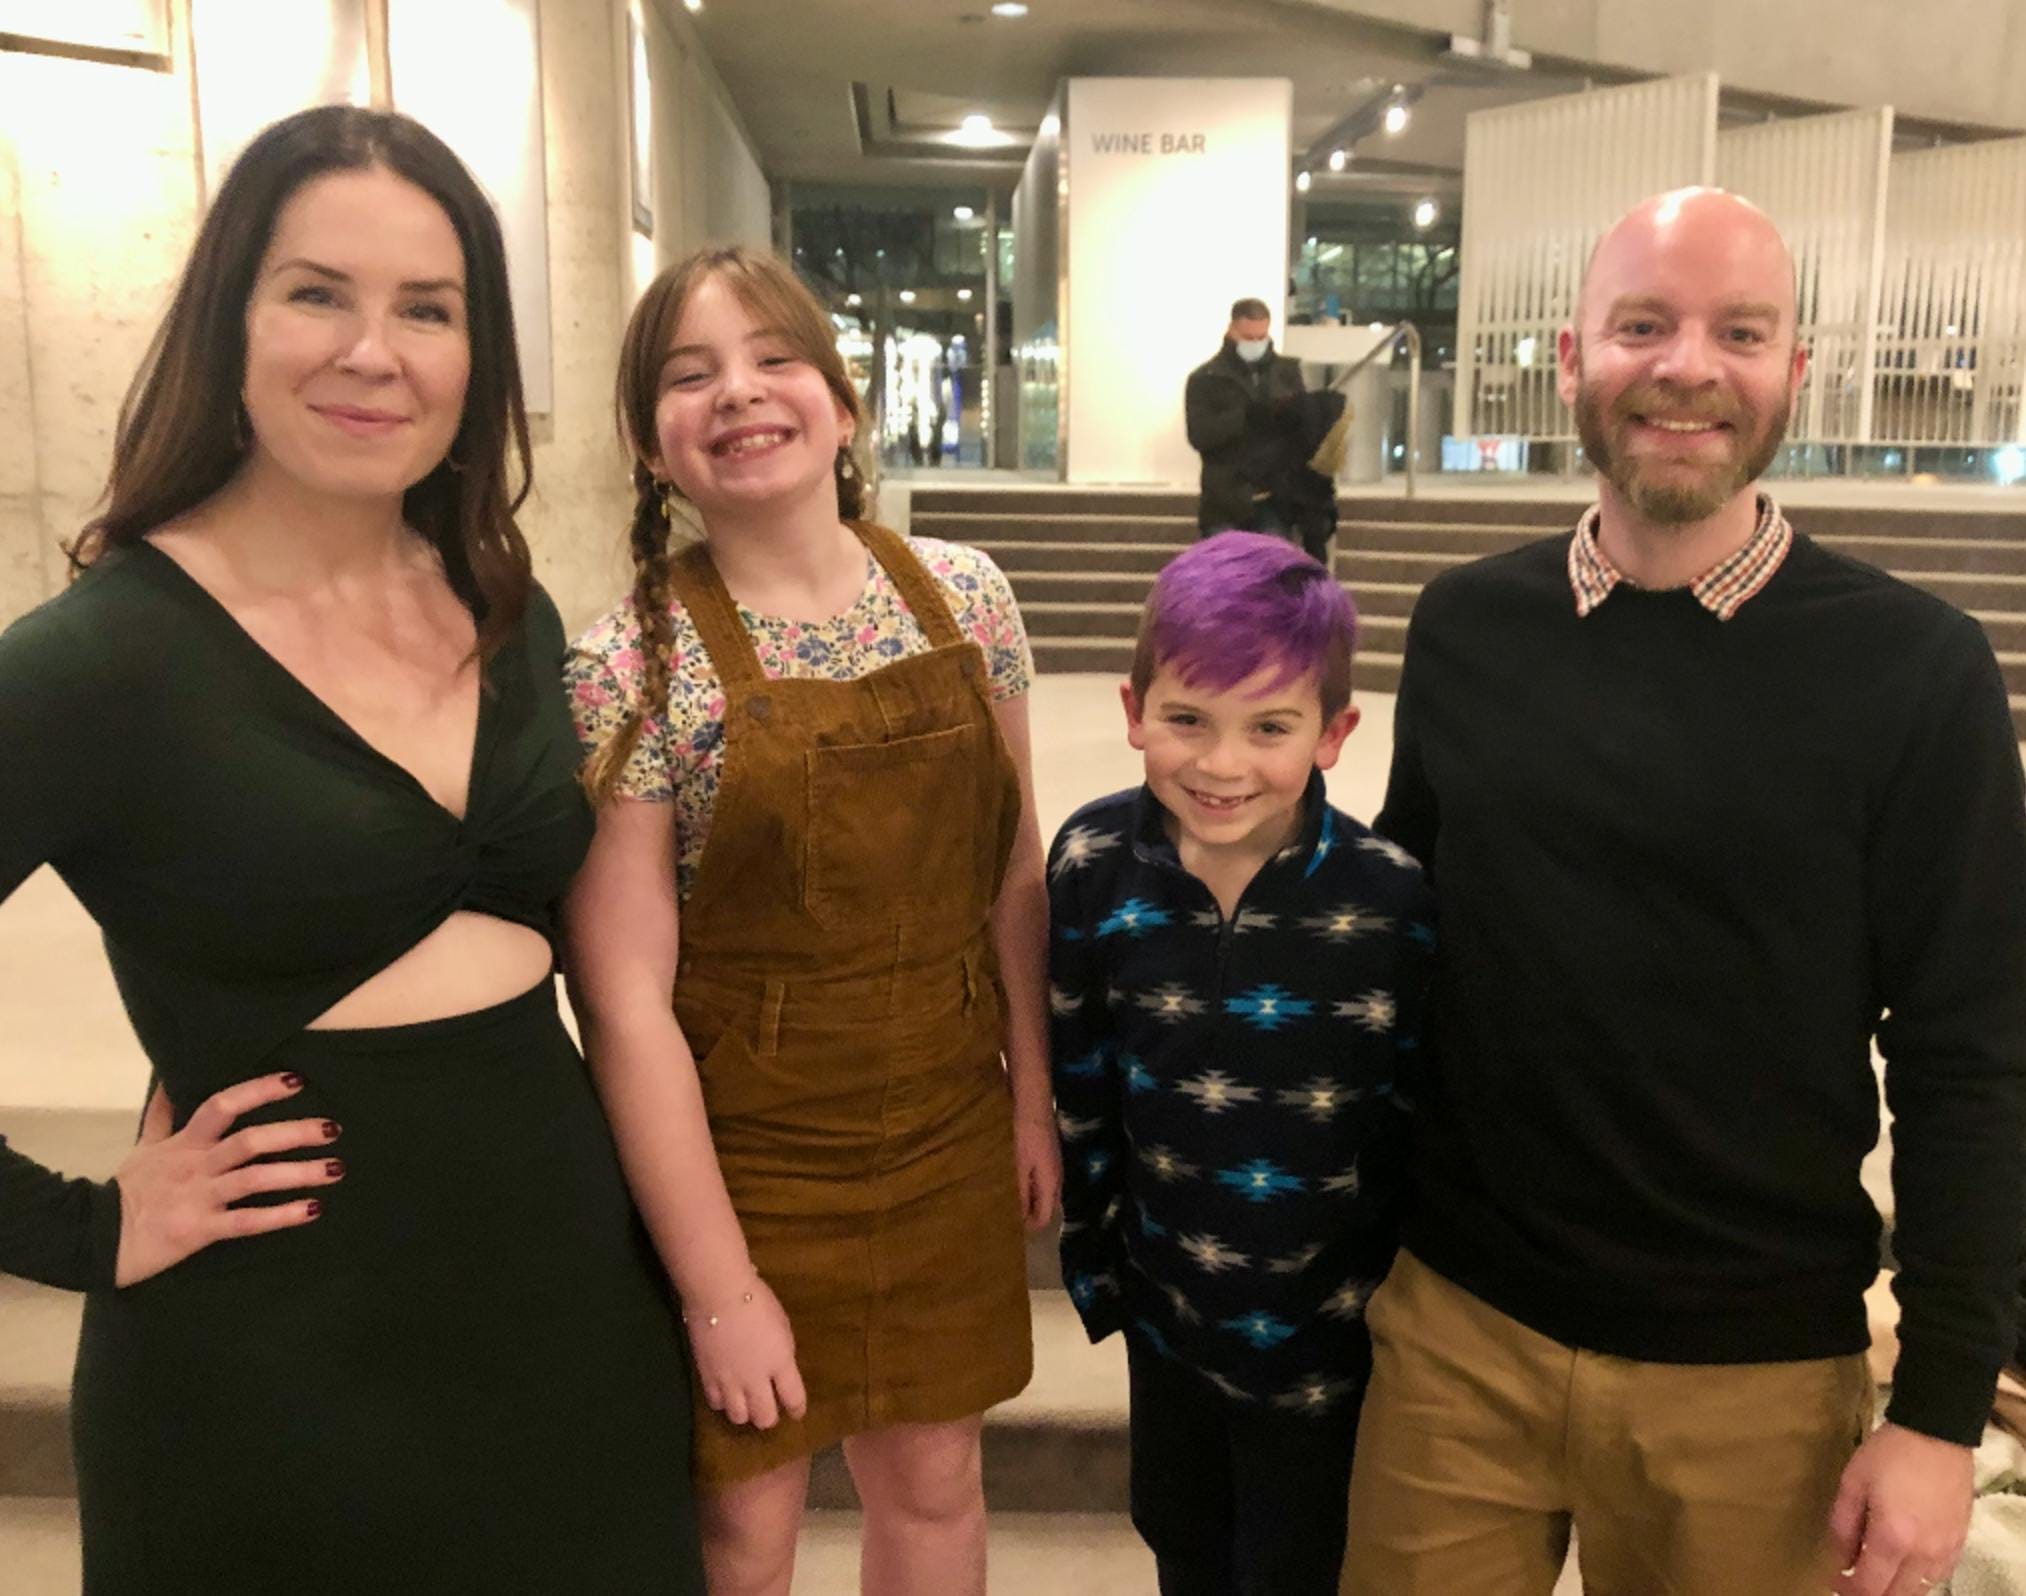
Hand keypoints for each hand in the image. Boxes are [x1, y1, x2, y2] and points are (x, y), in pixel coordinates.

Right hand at [112, 1073, 342, 1287]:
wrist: (95, 1238)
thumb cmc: (127, 1190)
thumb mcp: (143, 1146)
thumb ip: (162, 1113)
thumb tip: (168, 1076)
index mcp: (185, 1143)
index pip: (223, 1105)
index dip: (259, 1090)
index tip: (296, 1080)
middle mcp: (197, 1166)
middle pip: (250, 1141)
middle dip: (295, 1133)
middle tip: (333, 1128)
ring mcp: (200, 1198)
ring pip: (256, 1179)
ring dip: (300, 1173)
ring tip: (336, 1169)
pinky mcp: (201, 1231)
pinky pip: (247, 1222)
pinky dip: (281, 1216)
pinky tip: (312, 1209)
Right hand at [686, 1274, 807, 1430]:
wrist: (717, 1294)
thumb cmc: (755, 1299)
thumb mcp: (781, 1325)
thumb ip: (781, 1352)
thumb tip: (778, 1367)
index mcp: (780, 1362)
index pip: (793, 1398)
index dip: (797, 1409)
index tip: (797, 1412)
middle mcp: (756, 1379)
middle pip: (765, 1417)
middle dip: (769, 1417)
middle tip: (768, 1408)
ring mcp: (730, 1381)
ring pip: (739, 1417)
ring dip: (745, 1413)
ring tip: (745, 1403)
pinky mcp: (707, 1378)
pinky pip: (716, 1403)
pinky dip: (723, 1402)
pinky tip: (725, 1393)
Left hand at [1013, 1104, 1061, 1231]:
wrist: (1034, 1108)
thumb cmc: (1025, 1138)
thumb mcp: (1019, 1167)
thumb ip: (1021, 1193)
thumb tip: (1019, 1217)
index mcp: (1051, 1184)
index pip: (1045, 1217)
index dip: (1031, 1227)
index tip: (1014, 1231)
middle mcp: (1057, 1180)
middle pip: (1048, 1208)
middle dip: (1032, 1217)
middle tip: (1011, 1220)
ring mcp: (1055, 1169)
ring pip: (1046, 1197)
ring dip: (1032, 1204)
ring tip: (1012, 1206)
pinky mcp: (1050, 1161)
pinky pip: (1044, 1185)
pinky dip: (1033, 1191)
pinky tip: (1018, 1187)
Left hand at [1829, 1421, 1973, 1595]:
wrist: (1936, 1433)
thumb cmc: (1888, 1454)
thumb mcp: (1852, 1483)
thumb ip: (1842, 1526)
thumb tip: (1840, 1560)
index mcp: (1893, 1538)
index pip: (1869, 1586)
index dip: (1847, 1589)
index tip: (1833, 1579)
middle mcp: (1923, 1553)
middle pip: (1895, 1595)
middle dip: (1870, 1592)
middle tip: (1852, 1578)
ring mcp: (1946, 1550)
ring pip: (1919, 1590)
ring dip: (1895, 1588)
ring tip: (1876, 1571)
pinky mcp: (1960, 1542)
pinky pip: (1939, 1576)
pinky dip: (1918, 1578)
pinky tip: (1904, 1564)